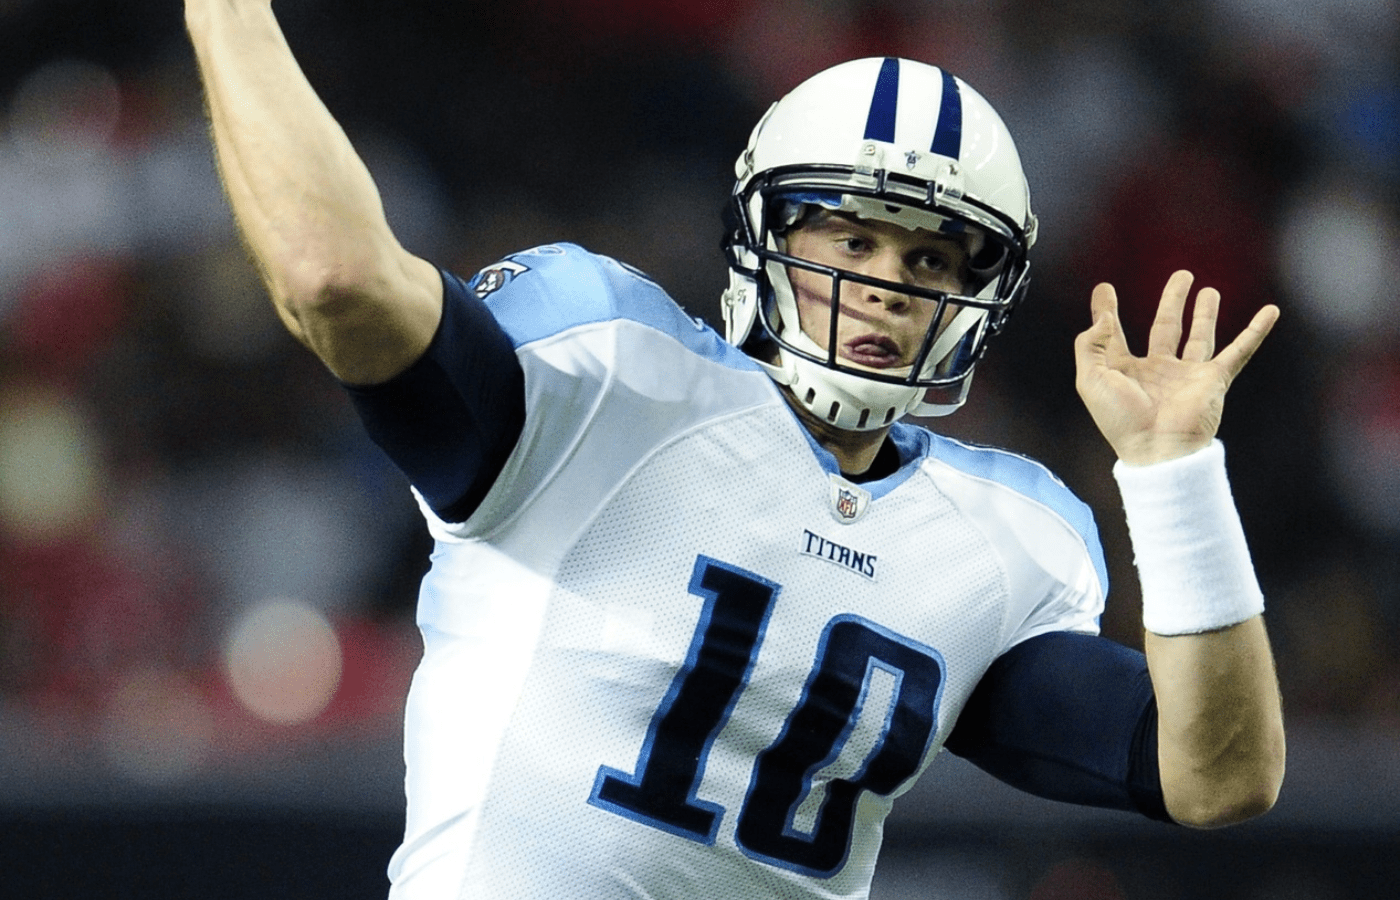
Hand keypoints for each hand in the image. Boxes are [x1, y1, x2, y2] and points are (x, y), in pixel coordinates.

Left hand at [1074, 270, 1278, 465]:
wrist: (1158, 449)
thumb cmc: (1121, 420)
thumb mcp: (1091, 380)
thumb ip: (1091, 346)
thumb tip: (1103, 318)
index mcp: (1125, 370)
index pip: (1114, 334)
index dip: (1107, 311)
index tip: (1104, 289)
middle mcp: (1157, 370)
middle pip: (1165, 327)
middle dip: (1172, 301)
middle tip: (1182, 276)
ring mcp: (1187, 375)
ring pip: (1200, 336)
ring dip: (1205, 313)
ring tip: (1209, 291)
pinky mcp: (1214, 380)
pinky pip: (1239, 351)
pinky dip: (1256, 332)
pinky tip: (1270, 312)